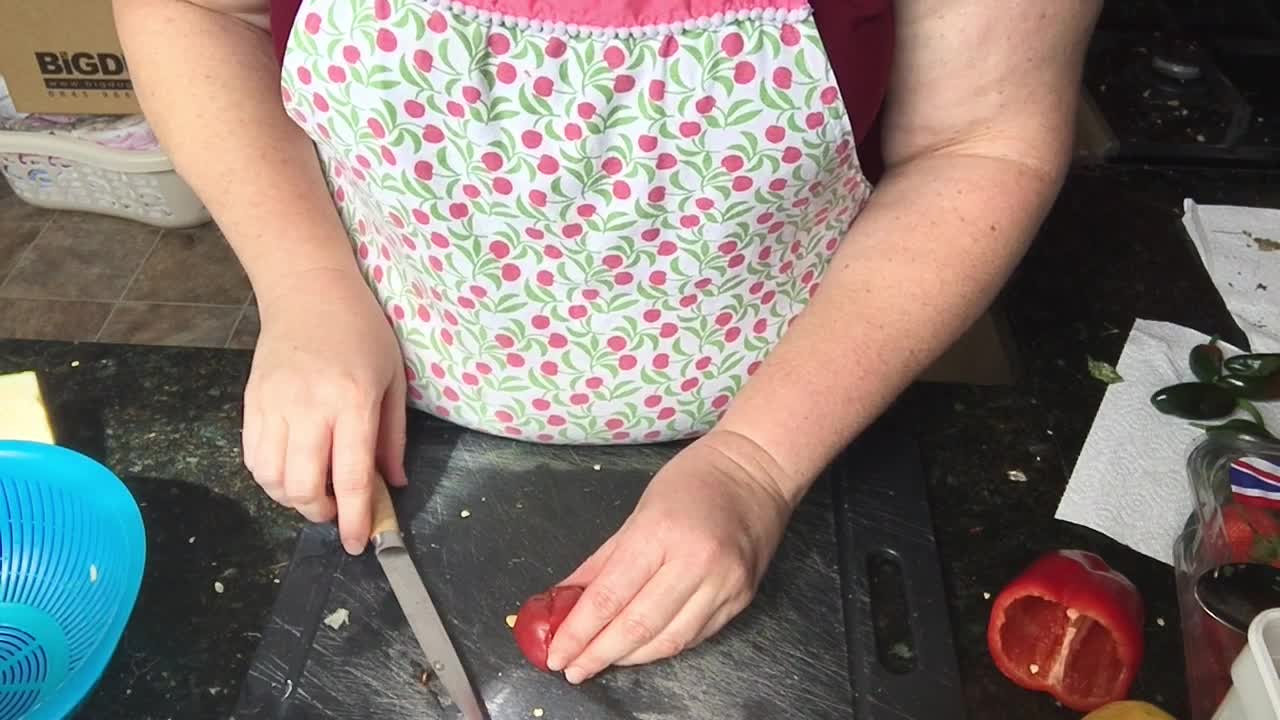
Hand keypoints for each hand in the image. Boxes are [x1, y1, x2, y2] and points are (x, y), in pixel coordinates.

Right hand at [242, 267, 407, 554]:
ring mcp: (274, 405)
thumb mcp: (393, 379)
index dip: (356, 517)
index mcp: (352, 401)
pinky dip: (270, 478)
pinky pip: (252, 458)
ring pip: (271, 479)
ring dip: (293, 499)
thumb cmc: (361, 332)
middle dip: (321, 513)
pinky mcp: (250, 402)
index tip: (359, 543)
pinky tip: (290, 471)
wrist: (308, 292)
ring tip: (314, 491)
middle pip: (304, 486)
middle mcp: (309, 407)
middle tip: (337, 511)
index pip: (351, 475)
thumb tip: (394, 484)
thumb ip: (392, 437)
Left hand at [545, 429, 796, 683]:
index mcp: (660, 532)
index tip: (558, 654)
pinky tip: (639, 649)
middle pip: (639, 626)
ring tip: (602, 661)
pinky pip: (695, 636)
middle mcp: (696, 562)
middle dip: (600, 654)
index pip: (611, 596)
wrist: (757, 470)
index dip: (580, 632)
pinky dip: (662, 646)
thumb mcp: (637, 513)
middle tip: (572, 670)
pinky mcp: (742, 599)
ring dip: (630, 658)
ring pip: (669, 640)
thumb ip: (601, 563)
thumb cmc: (692, 481)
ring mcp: (724, 584)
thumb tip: (564, 600)